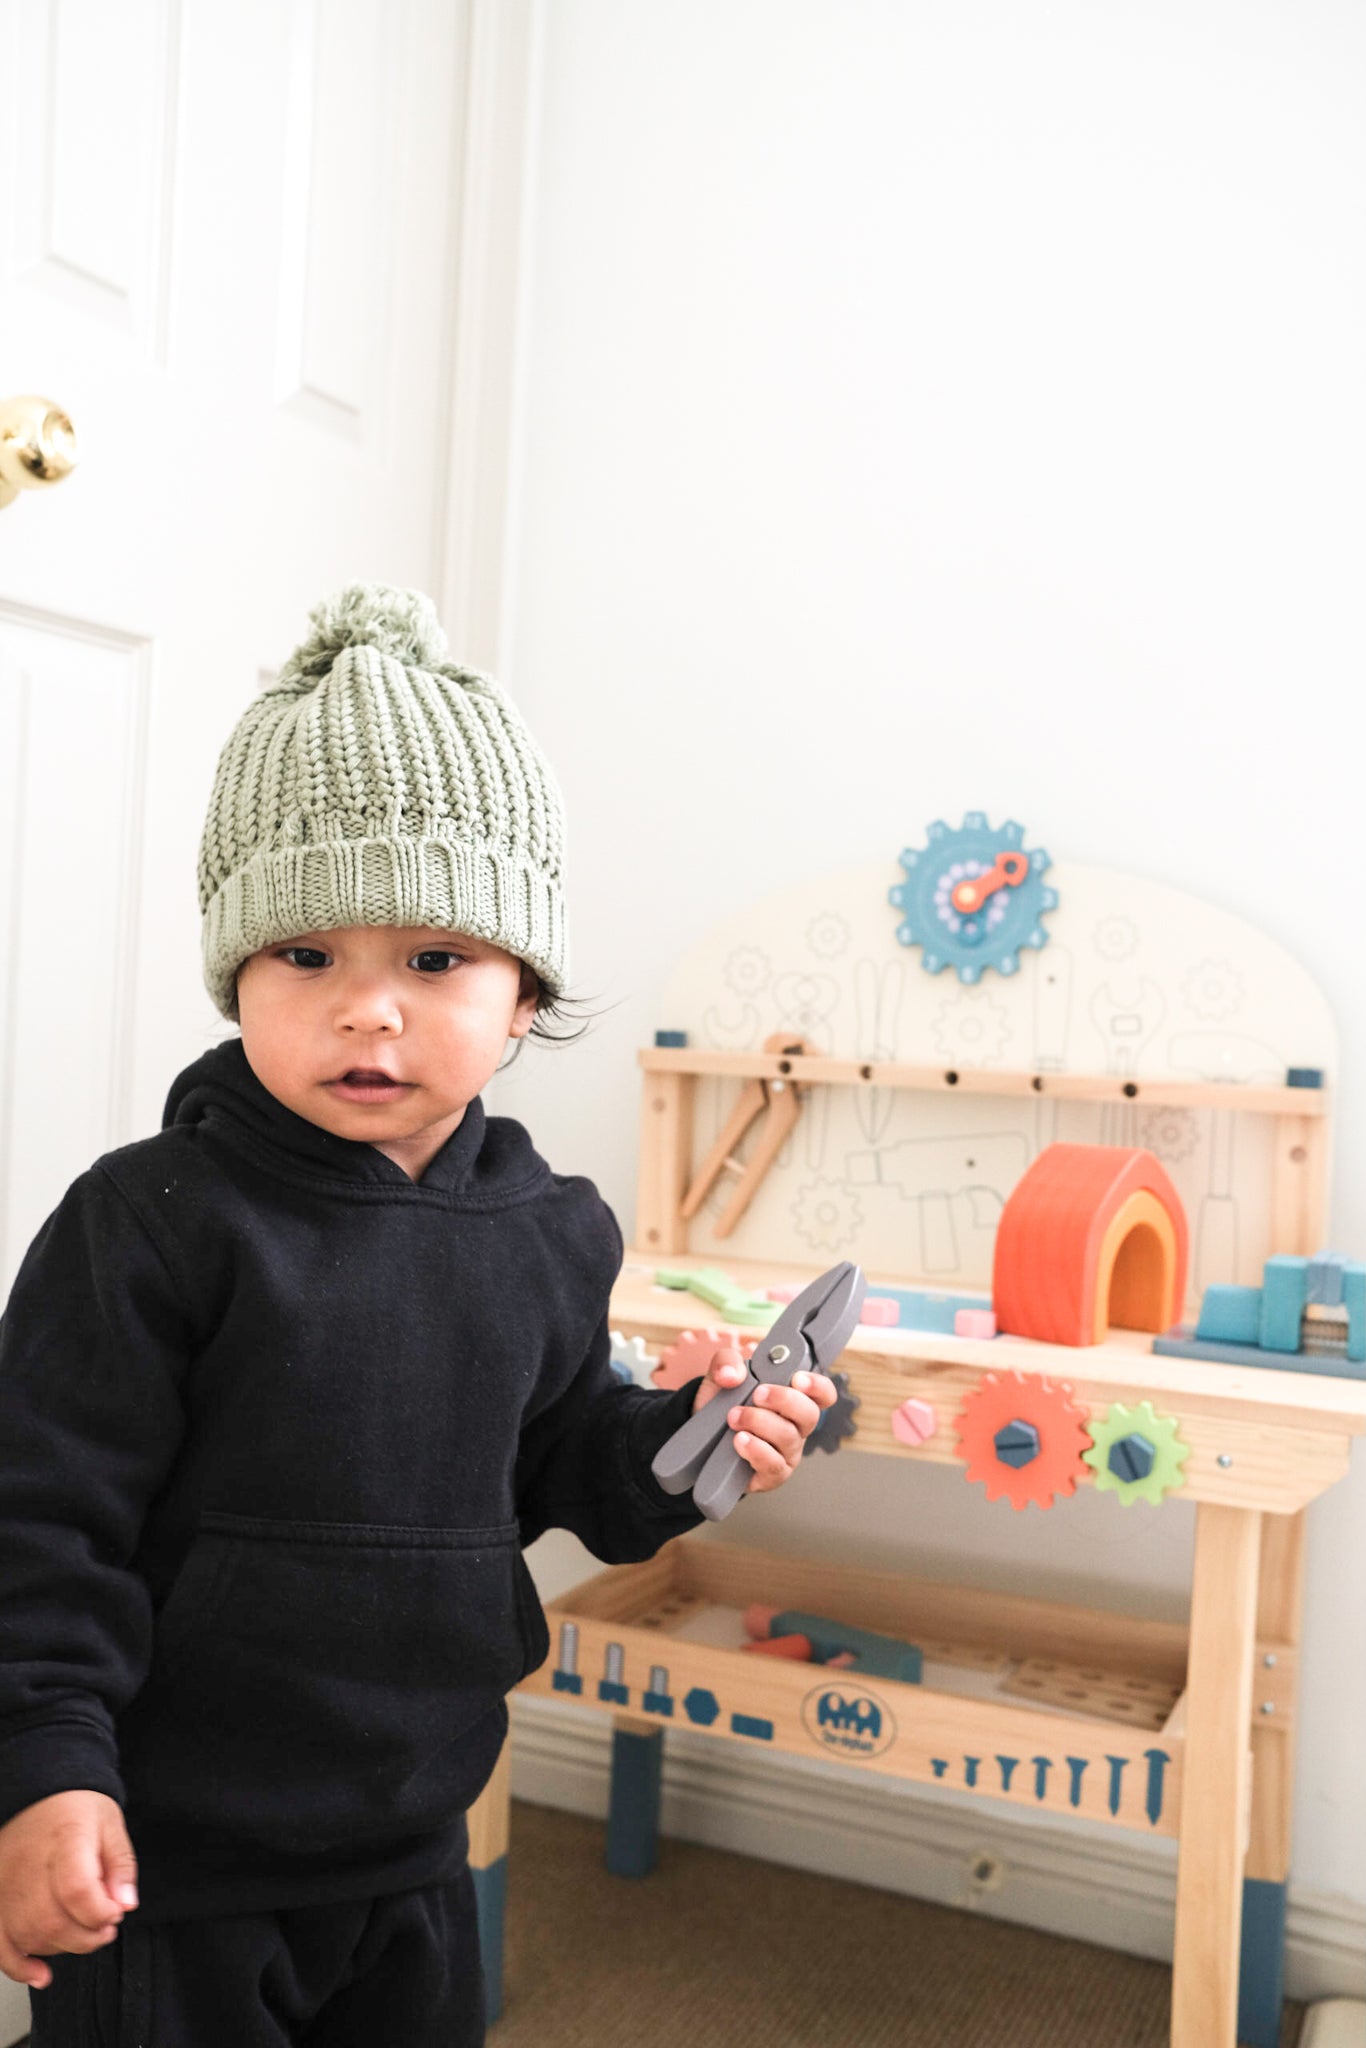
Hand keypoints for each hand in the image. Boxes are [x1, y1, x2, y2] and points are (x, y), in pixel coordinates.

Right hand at [0, 1790, 137, 1989]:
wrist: (39, 1792)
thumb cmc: (76, 1807)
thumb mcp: (111, 1824)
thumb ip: (121, 1866)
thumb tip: (125, 1904)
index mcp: (65, 1838)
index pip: (76, 1889)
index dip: (100, 1912)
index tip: (115, 1912)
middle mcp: (29, 1864)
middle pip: (52, 1920)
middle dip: (87, 1936)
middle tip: (105, 1928)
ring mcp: (5, 1883)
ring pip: (28, 1935)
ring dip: (61, 1948)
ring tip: (82, 1933)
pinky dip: (18, 1966)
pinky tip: (40, 1973)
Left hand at [689, 1343, 837, 1496]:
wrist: (702, 1437)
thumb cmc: (724, 1403)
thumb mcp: (723, 1373)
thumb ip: (727, 1361)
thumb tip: (732, 1375)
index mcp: (794, 1399)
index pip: (823, 1394)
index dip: (818, 1386)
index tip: (797, 1378)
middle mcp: (796, 1426)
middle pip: (810, 1414)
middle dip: (784, 1399)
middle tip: (757, 1394)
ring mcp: (787, 1452)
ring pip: (789, 1437)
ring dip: (760, 1422)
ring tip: (734, 1417)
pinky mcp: (772, 1474)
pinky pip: (773, 1464)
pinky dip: (756, 1449)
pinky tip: (739, 1440)